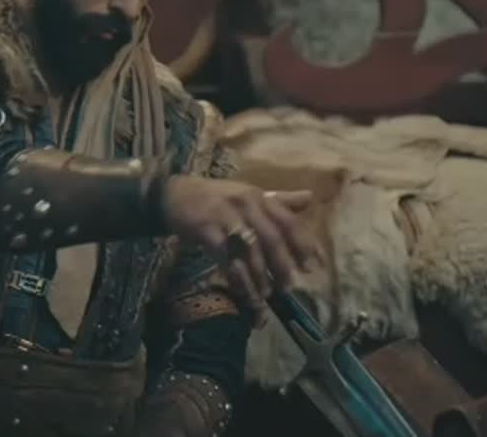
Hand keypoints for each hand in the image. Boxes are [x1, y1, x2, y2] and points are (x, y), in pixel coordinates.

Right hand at [158, 175, 327, 317]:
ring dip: (260, 275)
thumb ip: (278, 200)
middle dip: (283, 265)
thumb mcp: (247, 193)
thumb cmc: (215, 196)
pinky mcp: (207, 230)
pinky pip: (227, 258)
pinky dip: (238, 277)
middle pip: (272, 238)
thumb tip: (309, 198)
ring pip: (250, 251)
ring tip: (266, 293)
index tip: (312, 266)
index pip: (287, 221)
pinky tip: (243, 290)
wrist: (174, 195)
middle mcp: (246, 204)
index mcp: (259, 196)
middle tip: (289, 287)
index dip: (302, 244)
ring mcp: (226, 217)